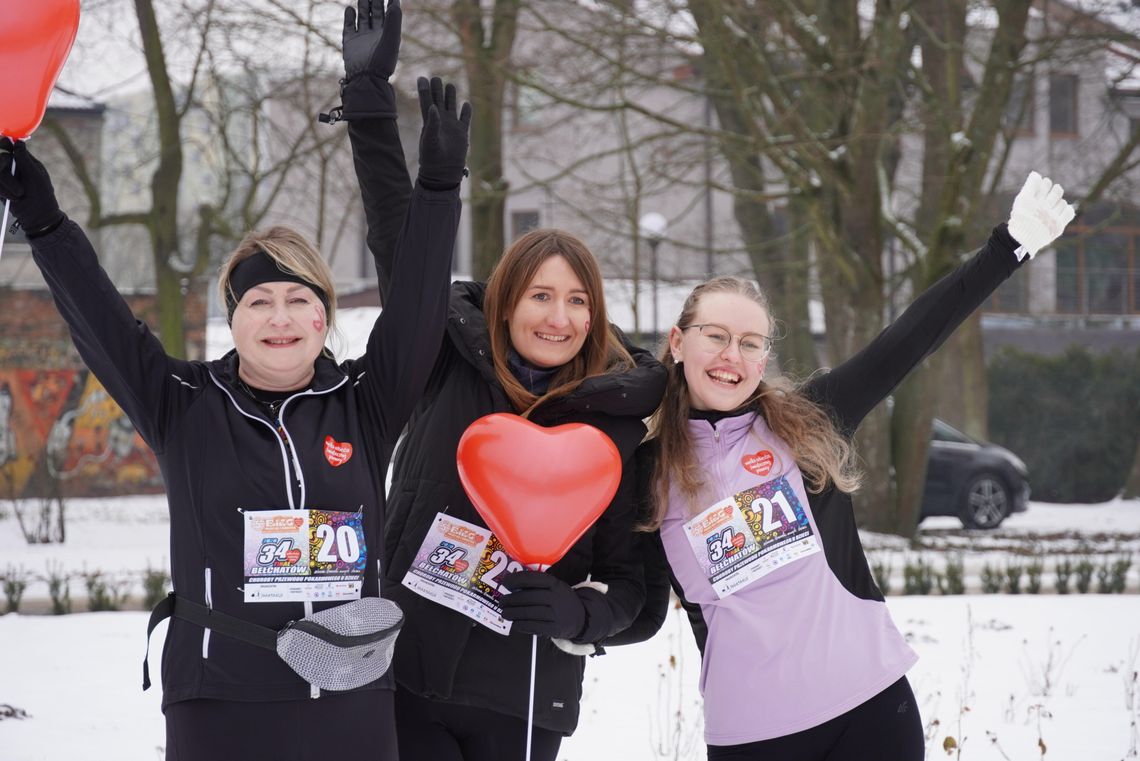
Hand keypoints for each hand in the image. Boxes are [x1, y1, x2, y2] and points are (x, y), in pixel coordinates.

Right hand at [0, 138, 63, 237]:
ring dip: (7, 185)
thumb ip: (24, 159)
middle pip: (1, 160)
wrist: (37, 217)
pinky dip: (3, 192)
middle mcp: (13, 167)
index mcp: (25, 162)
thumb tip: (18, 141)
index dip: (4, 143)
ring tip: (20, 195)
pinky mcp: (0, 188)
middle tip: (20, 188)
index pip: (10, 146)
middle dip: (7, 174)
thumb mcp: (35, 176)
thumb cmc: (42, 196)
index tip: (3, 143)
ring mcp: (5, 178)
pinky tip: (13, 199)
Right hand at [339, 0, 401, 119]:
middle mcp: (375, 34)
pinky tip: (350, 8)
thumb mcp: (391, 40)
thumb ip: (393, 21)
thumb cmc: (382, 62)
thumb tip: (394, 3)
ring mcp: (362, 37)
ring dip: (363, 5)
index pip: (389, 13)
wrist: (365, 78)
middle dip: (374, 0)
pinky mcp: (350, 41)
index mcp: (387, 34)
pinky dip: (349, 16)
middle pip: (375, 12)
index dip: (390, 1)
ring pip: (362, 16)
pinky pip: (349, 25)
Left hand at [416, 76, 470, 190]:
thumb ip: (432, 123)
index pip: (425, 101)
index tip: (422, 78)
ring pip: (451, 106)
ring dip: (451, 96)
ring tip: (450, 85)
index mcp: (429, 121)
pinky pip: (465, 119)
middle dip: (437, 89)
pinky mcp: (462, 133)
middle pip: (438, 100)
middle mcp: (440, 121)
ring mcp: (451, 126)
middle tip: (436, 78)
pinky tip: (466, 104)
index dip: (424, 89)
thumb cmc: (432, 157)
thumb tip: (433, 107)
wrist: (443, 172)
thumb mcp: (430, 140)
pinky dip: (466, 111)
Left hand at [500, 570, 585, 639]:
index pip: (534, 579)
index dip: (517, 579)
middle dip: (511, 600)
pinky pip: (534, 627)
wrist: (580, 617)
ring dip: (513, 613)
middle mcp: (556, 598)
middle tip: (502, 602)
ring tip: (505, 613)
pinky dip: (521, 625)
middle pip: (528, 597)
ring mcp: (556, 614)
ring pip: (529, 613)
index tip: (506, 582)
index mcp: (555, 584)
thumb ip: (537, 584)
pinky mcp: (555, 629)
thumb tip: (511, 584)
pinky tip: (515, 623)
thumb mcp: (554, 586)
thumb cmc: (559, 599)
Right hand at [1006, 171, 1075, 260]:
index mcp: (1032, 201)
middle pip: (1057, 190)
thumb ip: (1029, 186)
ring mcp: (1051, 218)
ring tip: (1051, 207)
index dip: (1044, 183)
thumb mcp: (1021, 200)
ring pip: (1062, 201)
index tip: (1042, 186)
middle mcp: (1042, 209)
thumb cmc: (1021, 218)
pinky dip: (1066, 209)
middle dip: (1053, 190)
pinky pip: (1069, 212)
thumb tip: (1036, 173)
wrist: (1021, 240)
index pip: (1045, 183)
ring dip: (1057, 202)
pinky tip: (1059, 211)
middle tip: (1049, 195)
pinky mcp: (1058, 226)